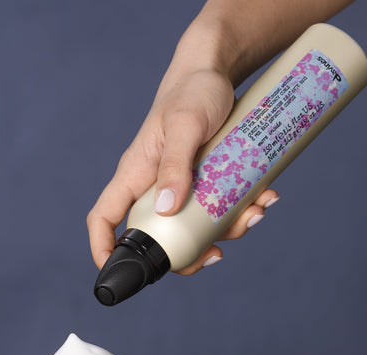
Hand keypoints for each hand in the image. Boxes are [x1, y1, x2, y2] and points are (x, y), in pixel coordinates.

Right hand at [87, 66, 279, 275]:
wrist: (216, 72)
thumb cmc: (193, 90)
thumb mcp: (186, 123)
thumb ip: (175, 164)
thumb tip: (167, 210)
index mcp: (135, 175)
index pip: (104, 217)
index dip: (103, 246)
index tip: (114, 270)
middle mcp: (152, 187)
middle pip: (155, 236)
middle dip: (185, 254)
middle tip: (213, 255)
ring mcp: (178, 188)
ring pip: (192, 227)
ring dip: (225, 230)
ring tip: (255, 213)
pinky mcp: (202, 182)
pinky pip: (216, 208)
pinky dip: (241, 211)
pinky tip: (263, 198)